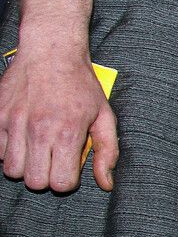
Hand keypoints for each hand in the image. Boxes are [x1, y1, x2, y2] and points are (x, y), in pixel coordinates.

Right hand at [0, 41, 117, 191]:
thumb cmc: (81, 85)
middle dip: (45, 177)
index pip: (60, 184)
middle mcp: (38, 130)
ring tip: (36, 150)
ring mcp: (13, 123)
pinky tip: (22, 139)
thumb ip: (107, 152)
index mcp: (67, 133)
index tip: (69, 168)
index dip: (67, 180)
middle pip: (34, 182)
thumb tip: (106, 183)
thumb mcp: (104, 117)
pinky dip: (8, 151)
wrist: (51, 52)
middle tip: (52, 161)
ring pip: (11, 170)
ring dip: (25, 166)